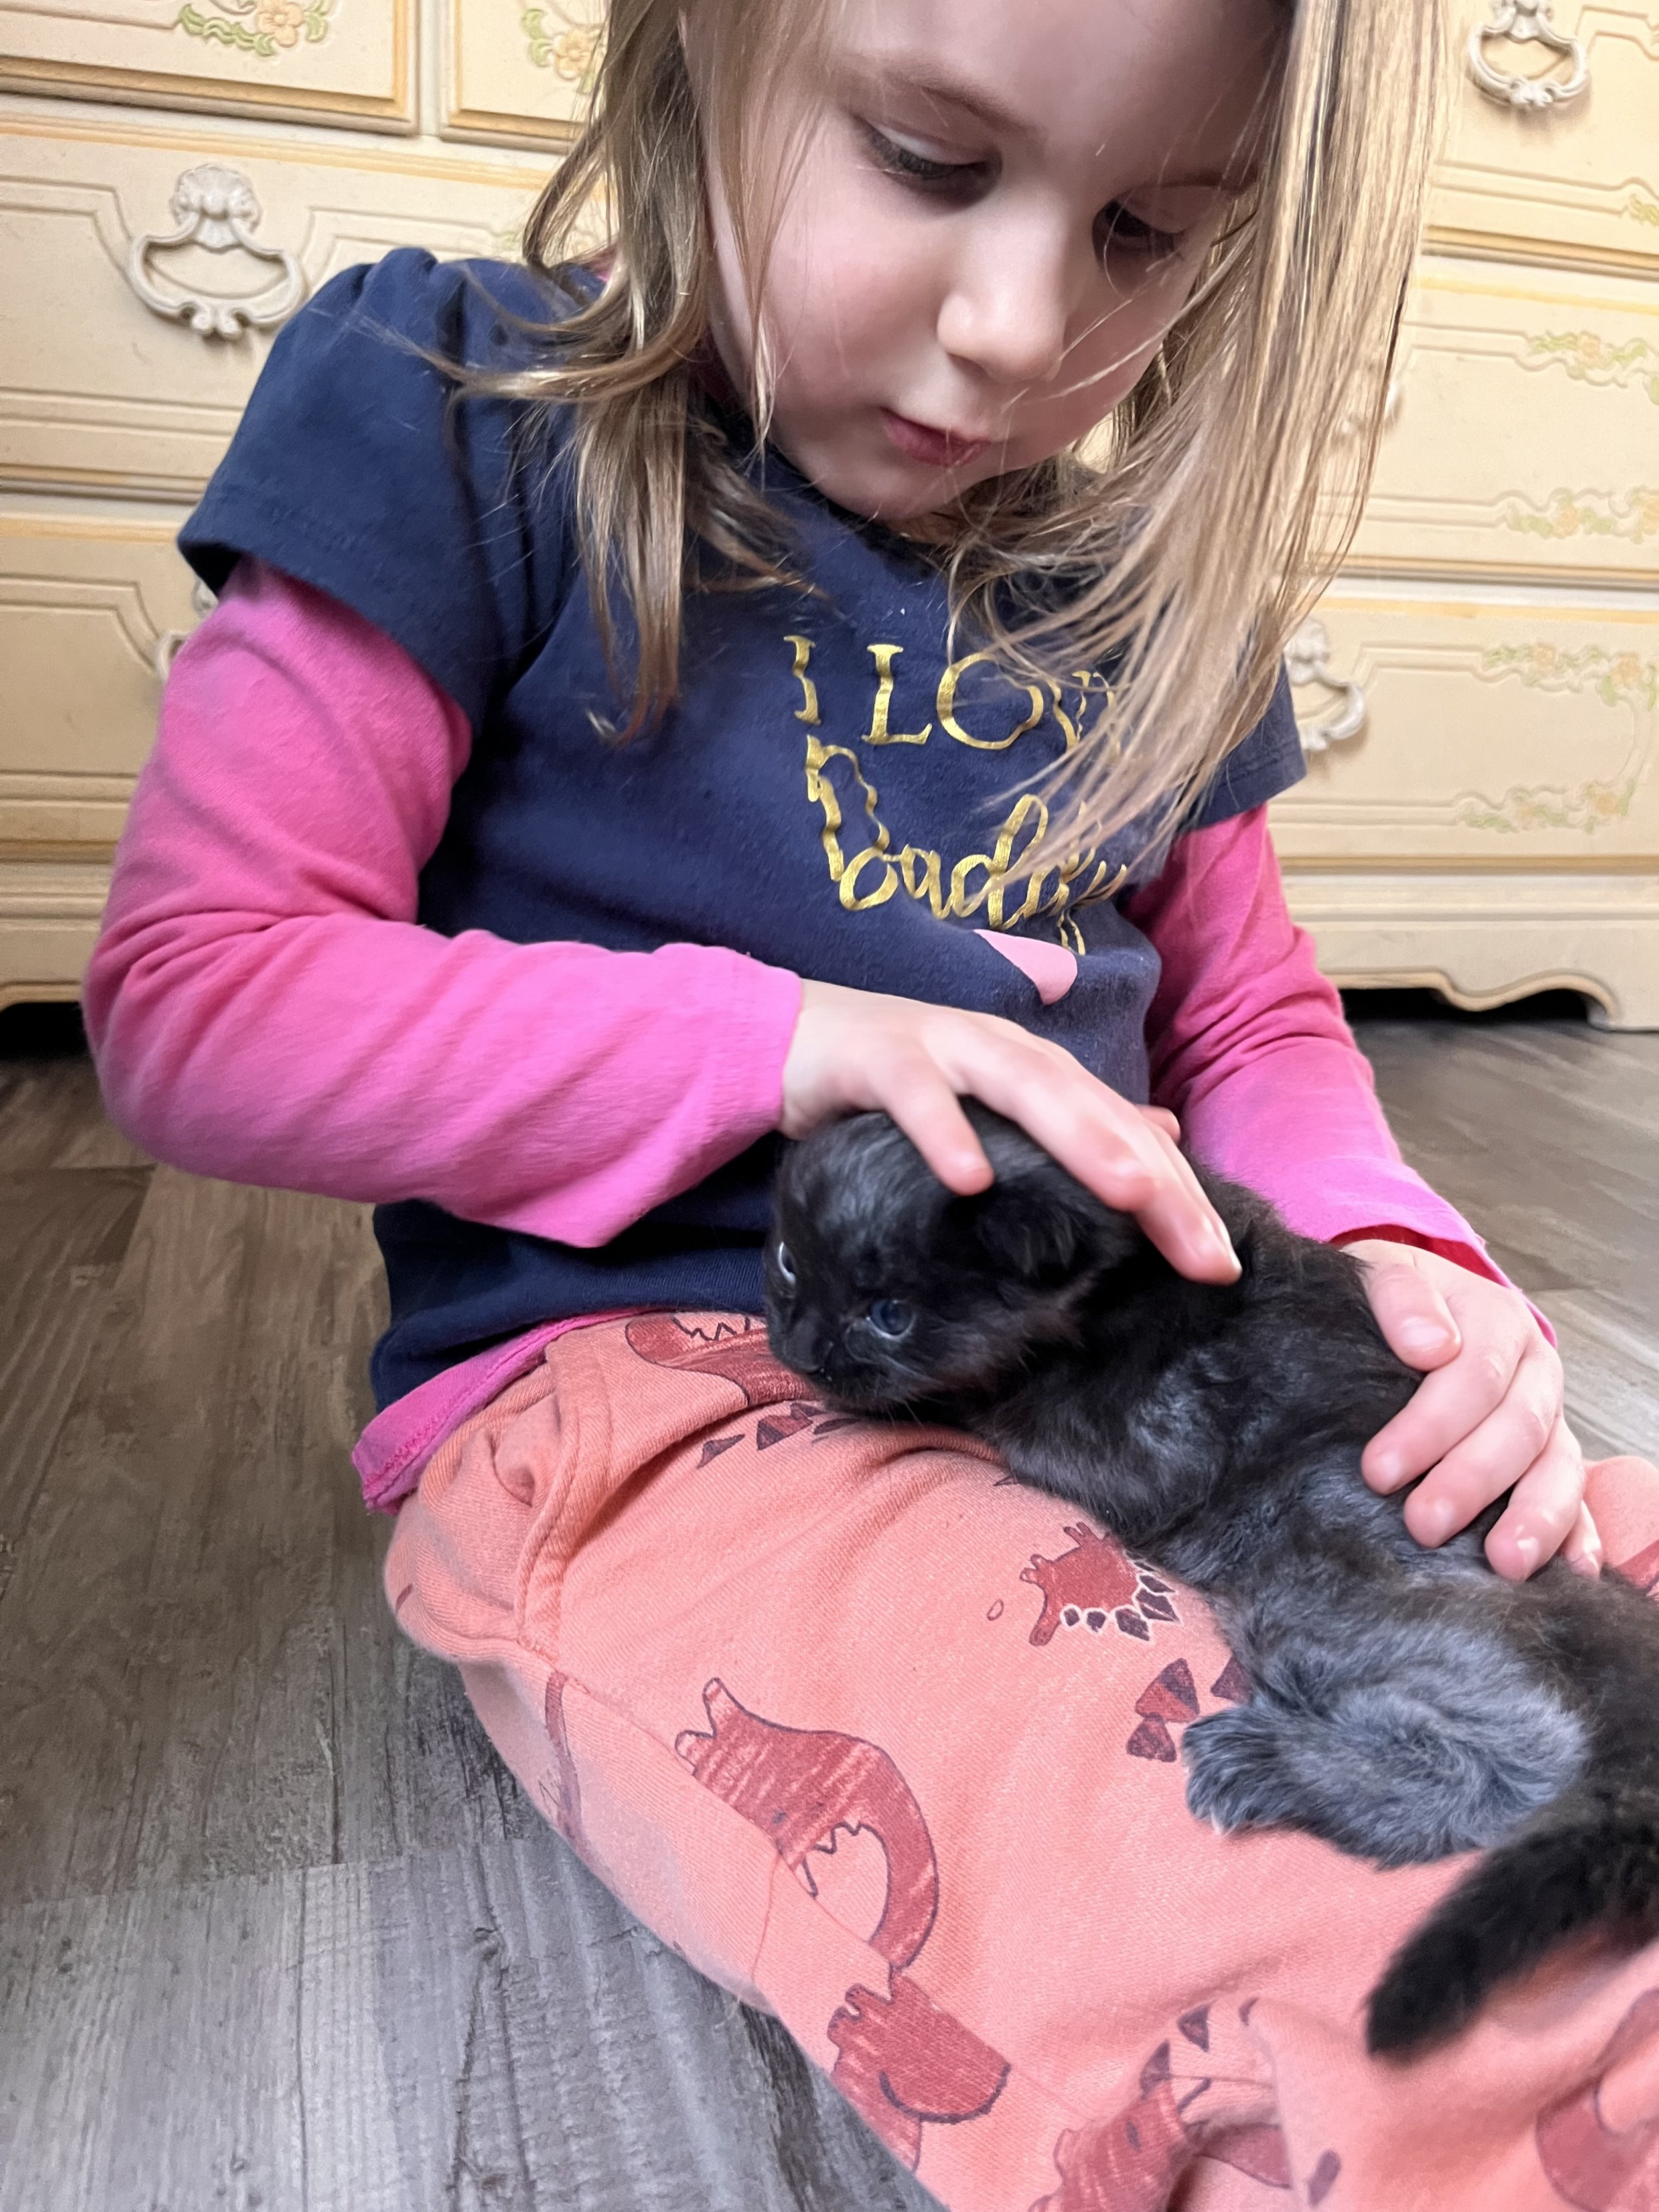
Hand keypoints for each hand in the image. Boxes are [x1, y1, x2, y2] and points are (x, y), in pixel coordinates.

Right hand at [780, 979, 1241, 1284]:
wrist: (793, 1035)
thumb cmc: (902, 1084)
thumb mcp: (994, 1106)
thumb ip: (1073, 1121)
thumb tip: (1163, 1139)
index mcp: (1040, 1069)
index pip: (1126, 1134)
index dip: (1180, 1195)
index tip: (1223, 1267)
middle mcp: (1006, 1051)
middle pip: (1097, 1113)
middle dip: (1157, 1181)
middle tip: (1204, 1252)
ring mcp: (945, 1048)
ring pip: (1026, 1090)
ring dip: (1080, 1140)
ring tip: (1131, 1194)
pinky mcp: (879, 1059)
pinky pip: (916, 1097)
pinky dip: (944, 1132)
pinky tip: (971, 1181)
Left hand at [1343, 1239, 1600, 1583]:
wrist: (1403, 1309)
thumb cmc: (1385, 1301)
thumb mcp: (1379, 1274)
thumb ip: (1401, 1297)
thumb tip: (1432, 1344)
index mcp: (1497, 1320)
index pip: (1474, 1376)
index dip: (1429, 1425)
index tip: (1379, 1469)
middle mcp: (1534, 1372)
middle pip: (1517, 1429)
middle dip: (1471, 1481)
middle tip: (1423, 1524)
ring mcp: (1548, 1420)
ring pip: (1558, 1469)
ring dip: (1535, 1518)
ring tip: (1503, 1563)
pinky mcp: (1550, 1463)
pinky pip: (1576, 1501)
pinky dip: (1577, 1536)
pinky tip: (1571, 1573)